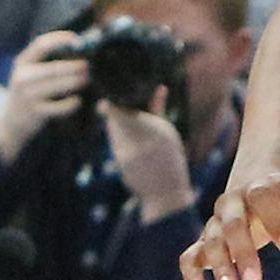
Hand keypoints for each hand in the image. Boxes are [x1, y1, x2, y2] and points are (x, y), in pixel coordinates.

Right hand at [0, 30, 90, 164]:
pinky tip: (77, 100)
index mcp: (23, 62)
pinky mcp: (36, 113)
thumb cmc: (30, 88)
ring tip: (86, 78)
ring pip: (59, 86)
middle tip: (88, 65)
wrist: (12, 120)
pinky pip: (61, 106)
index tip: (77, 39)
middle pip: (54, 67)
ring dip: (76, 81)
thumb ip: (49, 57)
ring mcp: (28, 96)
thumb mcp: (30, 70)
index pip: (42, 44)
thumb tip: (82, 43)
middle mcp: (23, 78)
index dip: (61, 39)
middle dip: (75, 66)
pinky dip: (72, 102)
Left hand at [102, 89, 193, 217]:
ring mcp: (128, 155)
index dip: (112, 104)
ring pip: (114, 132)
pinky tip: (127, 138)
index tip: (109, 97)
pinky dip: (118, 138)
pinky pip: (115, 144)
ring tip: (124, 121)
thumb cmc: (170, 158)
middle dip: (114, 112)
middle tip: (114, 102)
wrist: (164, 192)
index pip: (124, 114)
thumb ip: (159, 110)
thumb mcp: (169, 133)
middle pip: (115, 121)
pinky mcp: (121, 164)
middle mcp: (139, 143)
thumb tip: (160, 87)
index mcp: (155, 131)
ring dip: (116, 125)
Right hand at [183, 170, 279, 279]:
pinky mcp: (205, 243)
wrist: (262, 192)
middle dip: (243, 252)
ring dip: (219, 266)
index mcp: (257, 187)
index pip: (260, 198)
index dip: (274, 222)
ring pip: (211, 242)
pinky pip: (190, 256)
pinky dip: (190, 272)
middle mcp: (232, 203)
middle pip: (232, 224)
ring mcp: (216, 223)